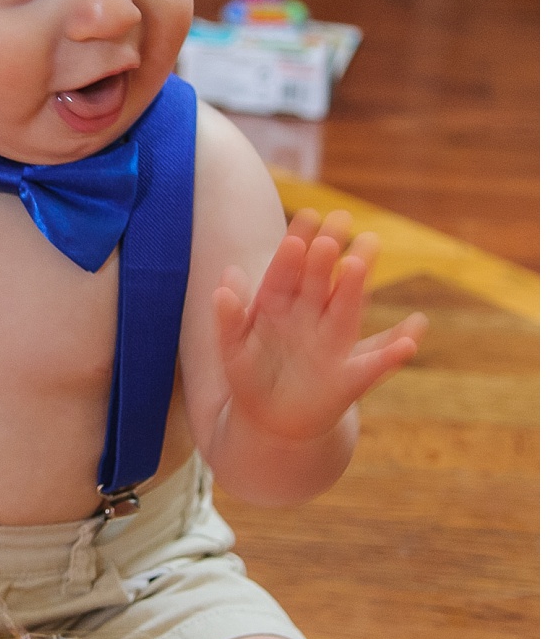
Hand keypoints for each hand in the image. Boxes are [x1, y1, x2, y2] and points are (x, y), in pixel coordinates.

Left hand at [215, 209, 425, 443]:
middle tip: (339, 222)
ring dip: (353, 287)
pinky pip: (374, 365)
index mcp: (280, 306)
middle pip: (320, 281)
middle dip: (327, 254)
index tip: (307, 217)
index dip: (296, 245)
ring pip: (346, 310)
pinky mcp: (349, 379)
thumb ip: (229, 317)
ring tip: (360, 260)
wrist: (271, 421)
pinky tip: (411, 339)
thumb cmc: (251, 376)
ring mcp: (331, 346)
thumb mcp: (233, 348)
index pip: (288, 270)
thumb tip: (226, 280)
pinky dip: (393, 354)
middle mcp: (310, 318)